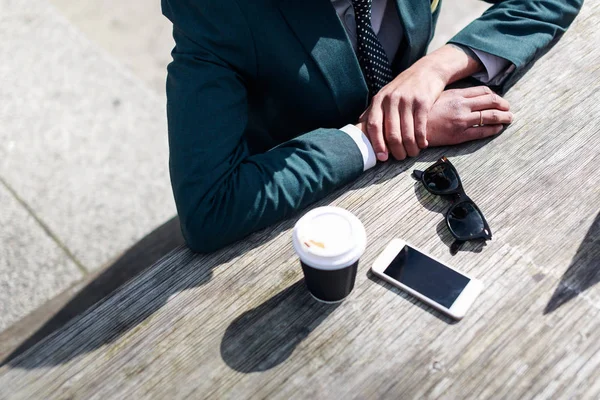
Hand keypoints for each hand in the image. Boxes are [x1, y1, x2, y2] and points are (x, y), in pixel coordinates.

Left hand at [358, 45, 483, 160]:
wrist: (427, 71)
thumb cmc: (403, 87)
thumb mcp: (385, 94)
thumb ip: (372, 111)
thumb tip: (358, 128)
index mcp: (379, 100)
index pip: (373, 125)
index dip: (376, 143)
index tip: (382, 157)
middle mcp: (391, 99)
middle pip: (392, 133)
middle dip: (397, 150)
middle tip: (401, 157)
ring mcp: (407, 100)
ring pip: (407, 133)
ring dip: (411, 148)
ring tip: (412, 152)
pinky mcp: (423, 101)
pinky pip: (420, 127)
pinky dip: (421, 139)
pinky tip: (423, 144)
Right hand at [426, 86, 512, 146]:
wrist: (410, 128)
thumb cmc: (423, 113)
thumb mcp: (438, 98)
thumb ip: (454, 96)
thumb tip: (469, 98)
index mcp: (456, 95)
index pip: (484, 92)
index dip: (495, 96)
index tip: (499, 100)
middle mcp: (461, 106)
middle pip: (491, 102)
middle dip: (504, 105)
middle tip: (508, 109)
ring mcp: (461, 120)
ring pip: (491, 116)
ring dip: (503, 117)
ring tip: (509, 119)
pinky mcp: (459, 135)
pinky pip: (482, 132)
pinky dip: (493, 130)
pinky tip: (497, 129)